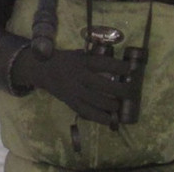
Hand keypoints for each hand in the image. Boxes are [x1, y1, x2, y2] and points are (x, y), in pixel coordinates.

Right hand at [12, 47, 130, 124]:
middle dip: (118, 89)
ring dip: (110, 104)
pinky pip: (86, 112)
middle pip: (101, 85)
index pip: (102, 64)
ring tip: (118, 105)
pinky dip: (98, 117)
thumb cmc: (65, 60)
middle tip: (130, 91)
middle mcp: (78, 76)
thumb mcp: (78, 54)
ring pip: (94, 100)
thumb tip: (116, 64)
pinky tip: (108, 119)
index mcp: (81, 62)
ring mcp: (73, 91)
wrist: (43, 70)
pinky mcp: (70, 102)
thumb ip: (94, 58)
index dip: (118, 66)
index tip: (130, 69)